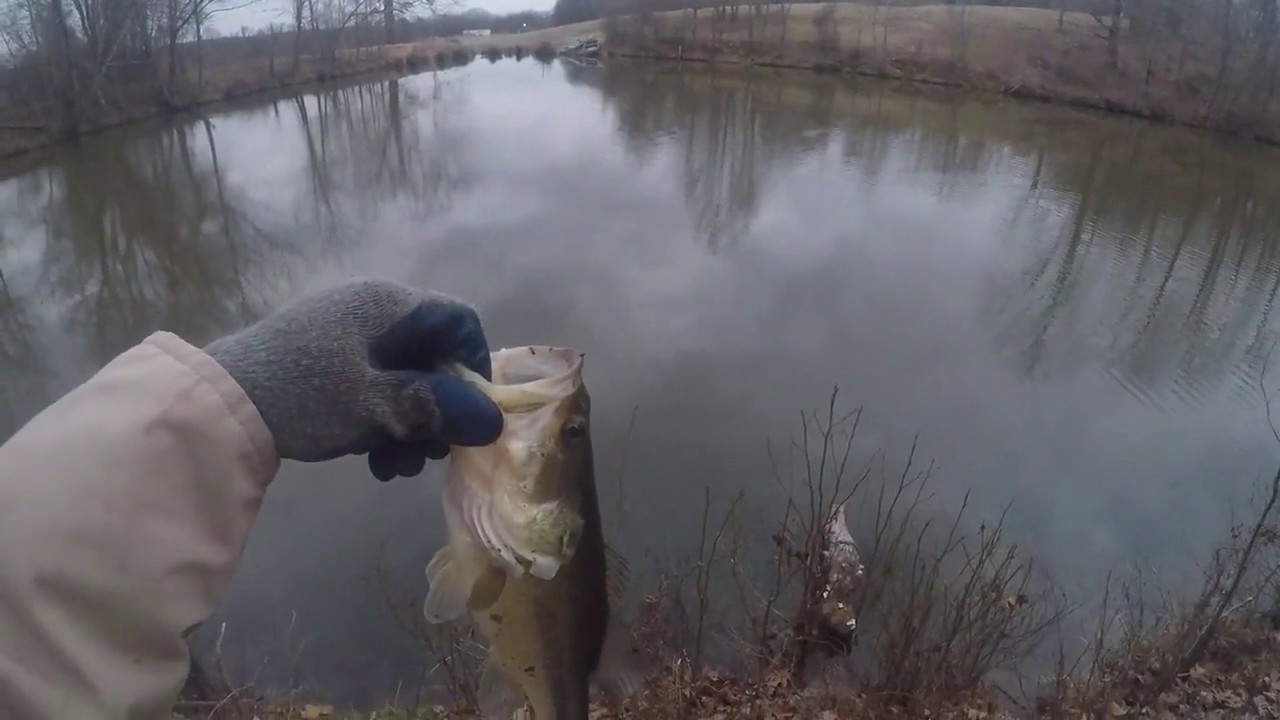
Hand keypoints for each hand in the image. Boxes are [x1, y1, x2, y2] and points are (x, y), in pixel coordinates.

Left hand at [204, 279, 502, 480]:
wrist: (215, 407)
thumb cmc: (306, 395)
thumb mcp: (379, 405)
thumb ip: (440, 408)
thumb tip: (492, 421)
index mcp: (388, 303)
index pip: (460, 321)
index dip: (474, 368)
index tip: (470, 415)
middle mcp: (371, 309)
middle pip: (433, 354)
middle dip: (439, 409)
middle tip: (430, 453)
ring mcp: (345, 335)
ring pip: (404, 378)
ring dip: (411, 425)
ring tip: (396, 468)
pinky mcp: (324, 362)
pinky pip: (374, 386)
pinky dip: (382, 422)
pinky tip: (372, 462)